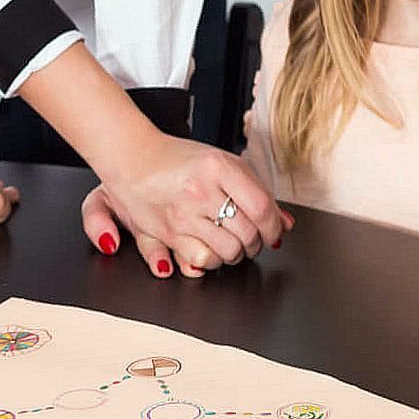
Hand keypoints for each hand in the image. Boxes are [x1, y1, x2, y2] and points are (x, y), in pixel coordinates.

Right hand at [89, 136, 286, 277]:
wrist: (132, 158)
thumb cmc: (179, 160)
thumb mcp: (222, 163)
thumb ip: (256, 191)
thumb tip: (285, 223)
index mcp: (218, 166)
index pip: (262, 206)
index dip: (274, 226)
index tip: (274, 231)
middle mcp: (200, 190)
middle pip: (248, 233)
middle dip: (257, 242)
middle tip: (253, 238)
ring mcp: (182, 213)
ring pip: (228, 251)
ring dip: (237, 253)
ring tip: (233, 244)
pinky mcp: (168, 232)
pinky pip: (202, 260)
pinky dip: (213, 260)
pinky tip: (212, 249)